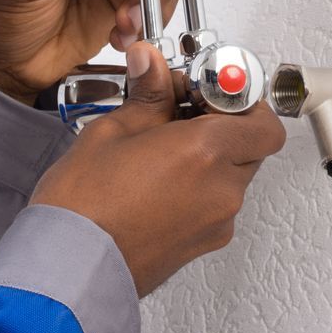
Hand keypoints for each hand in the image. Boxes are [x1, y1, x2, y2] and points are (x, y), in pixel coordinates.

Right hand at [31, 42, 285, 295]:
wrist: (70, 267)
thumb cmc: (84, 206)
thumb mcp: (113, 131)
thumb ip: (147, 95)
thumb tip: (152, 65)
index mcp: (206, 152)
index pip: (261, 120)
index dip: (240, 100)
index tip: (208, 90)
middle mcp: (222, 190)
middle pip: (250, 146)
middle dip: (222, 124)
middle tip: (181, 111)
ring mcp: (216, 222)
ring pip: (232, 175)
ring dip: (209, 156)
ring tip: (160, 147)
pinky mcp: (202, 243)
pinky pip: (215, 203)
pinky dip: (198, 185)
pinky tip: (156, 178)